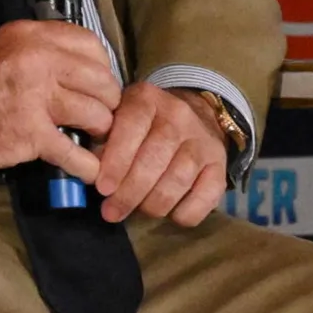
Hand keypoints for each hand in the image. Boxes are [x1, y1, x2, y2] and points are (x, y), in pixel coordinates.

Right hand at [0, 21, 121, 180]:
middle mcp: (39, 59)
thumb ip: (44, 54)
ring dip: (100, 133)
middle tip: (100, 118)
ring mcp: (35, 97)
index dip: (102, 68)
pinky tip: (89, 170)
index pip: (92, 45)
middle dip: (108, 103)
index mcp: (33, 36)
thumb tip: (86, 72)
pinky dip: (87, 166)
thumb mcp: (6, 50)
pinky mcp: (29, 134)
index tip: (97, 86)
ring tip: (92, 140)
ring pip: (97, 115)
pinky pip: (74, 153)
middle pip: (102, 81)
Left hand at [92, 85, 229, 226]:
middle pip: (155, 157)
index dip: (116, 160)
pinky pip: (206, 195)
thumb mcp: (118, 121)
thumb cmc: (142, 126)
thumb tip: (92, 173)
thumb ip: (103, 143)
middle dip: (130, 191)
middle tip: (112, 211)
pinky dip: (185, 212)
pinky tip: (170, 213)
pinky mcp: (220, 164)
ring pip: (178, 179)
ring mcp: (203, 139)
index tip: (103, 188)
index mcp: (147, 99)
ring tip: (138, 211)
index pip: (132, 126)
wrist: (193, 114)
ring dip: (153, 204)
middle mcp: (179, 114)